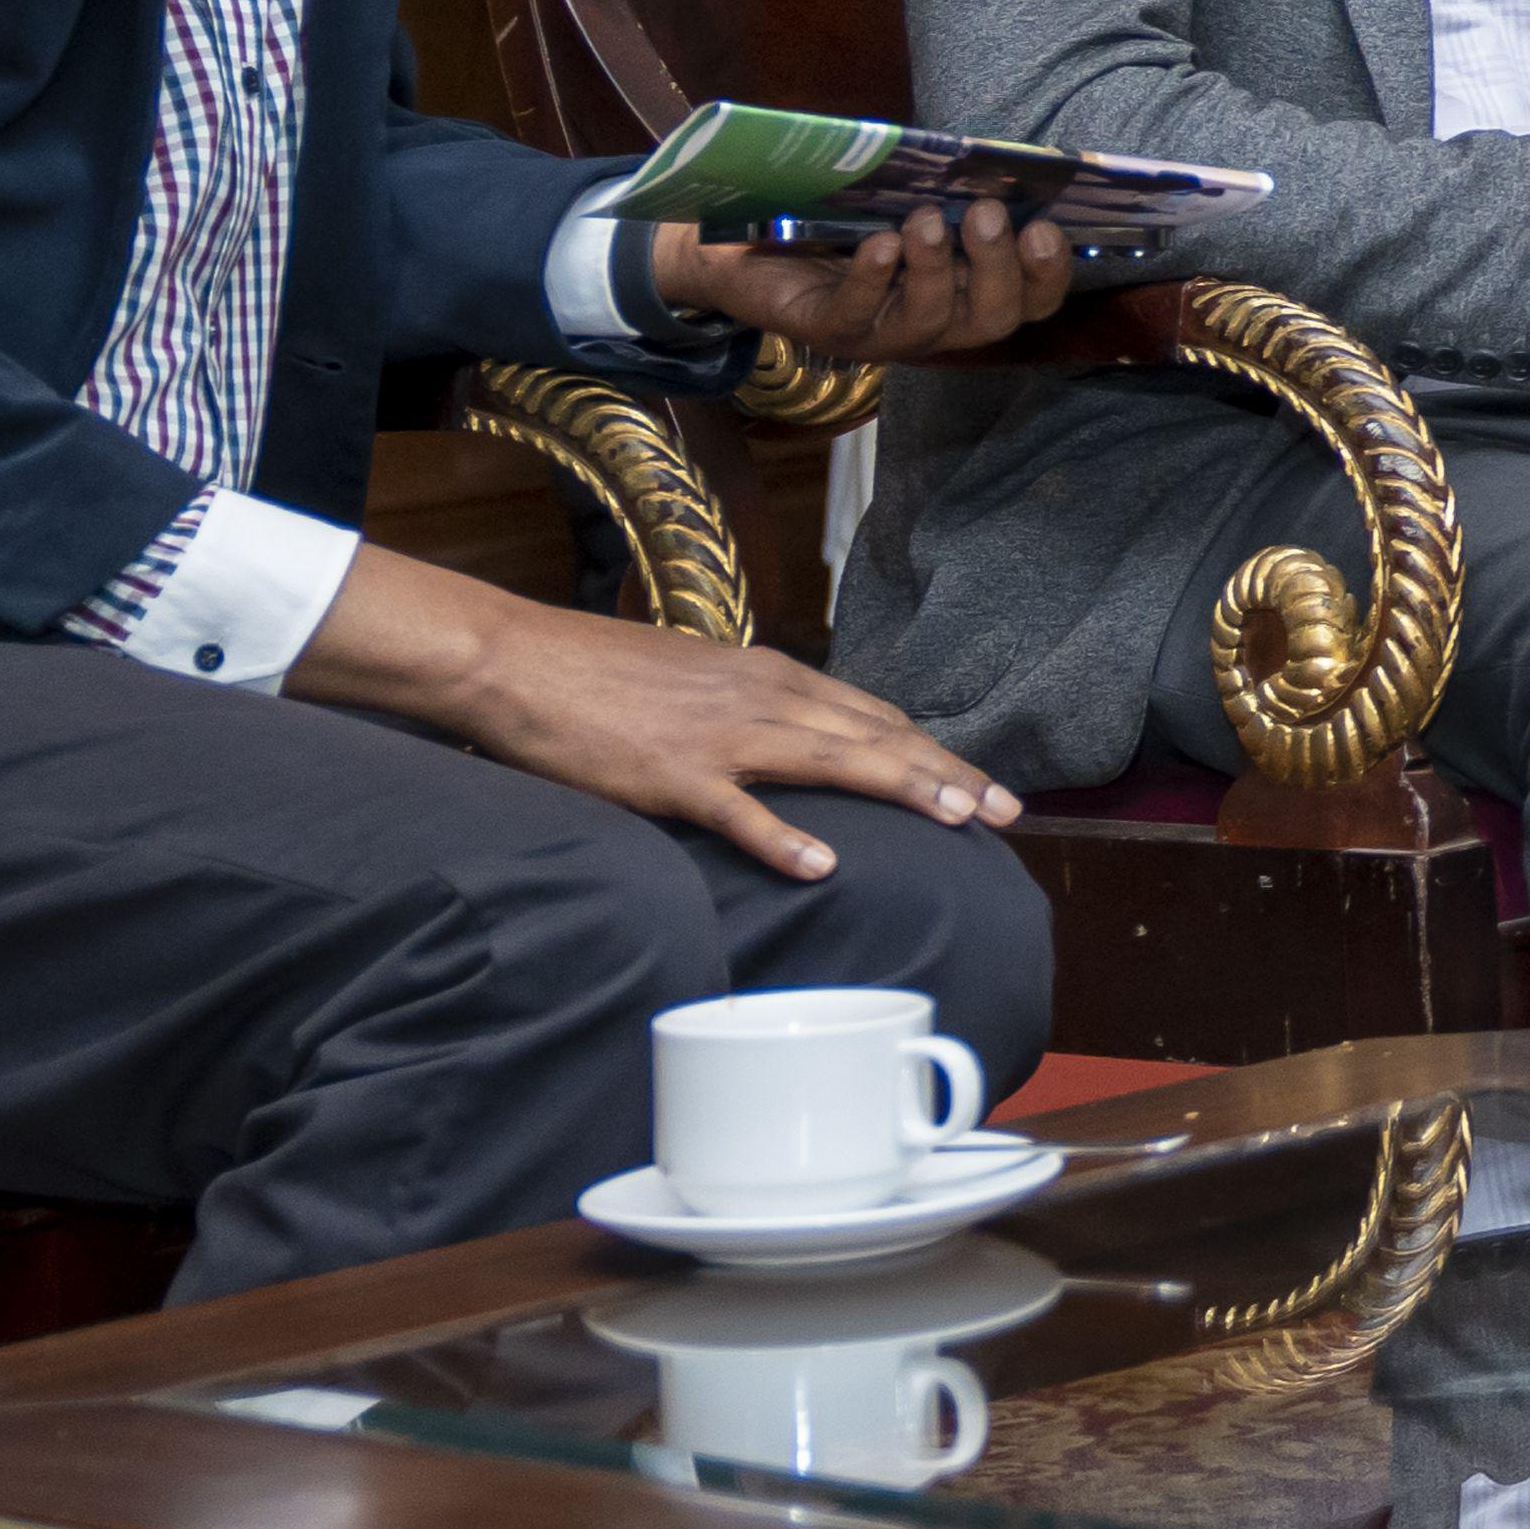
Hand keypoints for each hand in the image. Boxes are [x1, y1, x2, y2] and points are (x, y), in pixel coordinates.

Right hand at [285, 542, 1013, 879]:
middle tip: (1009, 813)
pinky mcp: (670, 774)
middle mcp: (761, 697)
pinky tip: (824, 866)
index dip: (936, 752)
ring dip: (901, 790)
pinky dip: (783, 838)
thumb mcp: (700, 681)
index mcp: (770, 676)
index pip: (875, 717)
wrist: (520, 662)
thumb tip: (802, 743)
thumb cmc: (604, 676)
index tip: (989, 786)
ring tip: (960, 822)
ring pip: (832, 762)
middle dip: (948, 774)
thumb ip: (755, 710)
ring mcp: (718, 735)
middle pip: (875, 738)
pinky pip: (737, 810)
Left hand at [653, 204, 1073, 366]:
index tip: (1045, 226)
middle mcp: (934, 321)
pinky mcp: (830, 331)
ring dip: (935, 270)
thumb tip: (991, 155)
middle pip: (992, 319)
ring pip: (930, 322)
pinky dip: (873, 279)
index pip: (1029, 299)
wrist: (751, 245)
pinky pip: (859, 316)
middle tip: (985, 213)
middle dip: (998, 268)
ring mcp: (882, 333)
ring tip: (923, 220)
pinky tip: (878, 245)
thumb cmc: (845, 217)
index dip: (1048, 272)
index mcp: (965, 290)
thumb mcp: (905, 196)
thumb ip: (948, 188)